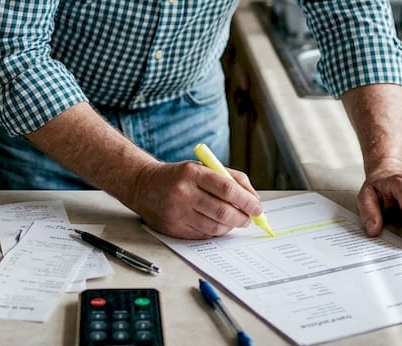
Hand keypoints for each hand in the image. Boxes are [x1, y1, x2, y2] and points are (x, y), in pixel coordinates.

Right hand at [123, 160, 264, 238]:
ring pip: (215, 227)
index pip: (227, 189)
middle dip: (242, 217)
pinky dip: (216, 231)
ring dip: (231, 226)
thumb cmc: (180, 176)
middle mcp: (184, 193)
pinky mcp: (173, 229)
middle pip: (223, 211)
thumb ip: (230, 179)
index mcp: (193, 173)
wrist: (144, 185)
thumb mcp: (203, 167)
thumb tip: (253, 198)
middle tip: (249, 218)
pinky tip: (217, 224)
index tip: (257, 207)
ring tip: (235, 220)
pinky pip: (203, 235)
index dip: (246, 200)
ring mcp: (177, 212)